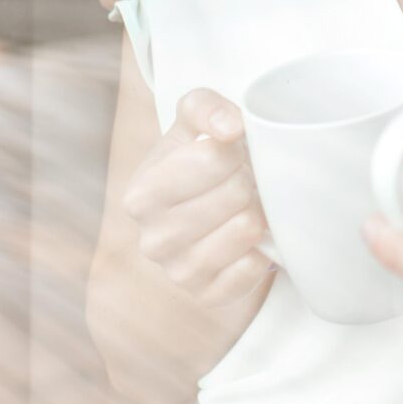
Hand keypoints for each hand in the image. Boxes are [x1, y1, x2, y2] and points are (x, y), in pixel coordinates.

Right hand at [123, 88, 272, 306]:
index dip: (234, 149)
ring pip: (246, 229)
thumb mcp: (191, 122)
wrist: (196, 210)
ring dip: (257, 211)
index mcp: (141, 194)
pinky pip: (253, 267)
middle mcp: (152, 240)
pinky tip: (248, 237)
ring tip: (245, 205)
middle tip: (243, 181)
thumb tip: (230, 128)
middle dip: (248, 180)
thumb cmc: (195, 161)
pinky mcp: (207, 296)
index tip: (230, 154)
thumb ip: (206, 108)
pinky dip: (261, 248)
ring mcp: (178, 273)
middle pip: (234, 193)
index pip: (213, 158)